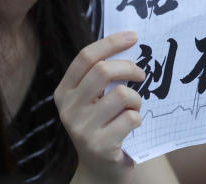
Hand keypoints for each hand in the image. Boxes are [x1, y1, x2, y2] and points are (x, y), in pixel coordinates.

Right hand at [56, 31, 145, 183]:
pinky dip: (138, 118)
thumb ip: (102, 75)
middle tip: (141, 74)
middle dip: (129, 67)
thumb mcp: (93, 99)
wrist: (100, 170)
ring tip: (134, 108)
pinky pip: (131, 118)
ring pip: (122, 95)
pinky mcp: (99, 146)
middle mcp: (68, 109)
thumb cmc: (102, 124)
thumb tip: (127, 40)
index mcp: (64, 92)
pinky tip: (131, 127)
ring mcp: (82, 129)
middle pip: (103, 71)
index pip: (86, 57)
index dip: (111, 42)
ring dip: (137, 99)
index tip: (134, 36)